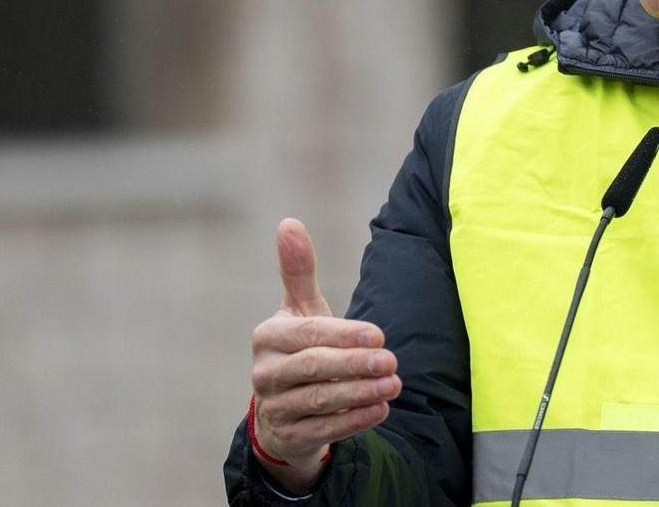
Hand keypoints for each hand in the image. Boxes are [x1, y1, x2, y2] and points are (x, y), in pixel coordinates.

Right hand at [249, 219, 400, 491]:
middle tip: (392, 361)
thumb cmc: (300, 347)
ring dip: (360, 394)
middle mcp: (264, 373)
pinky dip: (354, 420)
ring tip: (394, 384)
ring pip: (320, 401)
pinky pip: (324, 429)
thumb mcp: (300, 309)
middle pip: (313, 367)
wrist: (285, 407)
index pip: (309, 334)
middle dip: (355, 364)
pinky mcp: (288, 436)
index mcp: (267, 337)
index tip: (380, 334)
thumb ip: (299, 270)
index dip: (345, 334)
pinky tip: (381, 408)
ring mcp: (273, 408)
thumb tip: (289, 222)